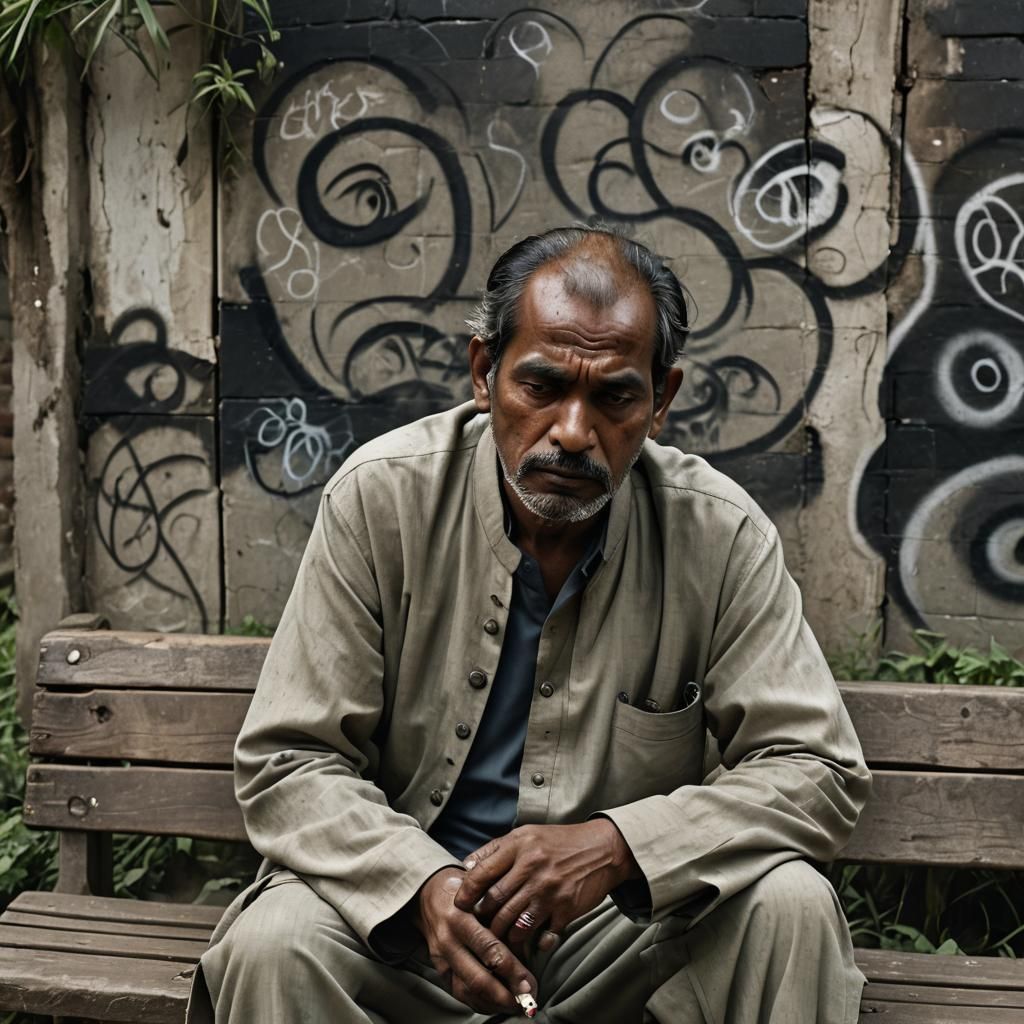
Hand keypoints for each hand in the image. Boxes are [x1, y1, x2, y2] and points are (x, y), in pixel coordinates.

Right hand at [413, 867, 536, 1013]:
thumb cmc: (463, 890)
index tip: (530, 983)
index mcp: (460, 917)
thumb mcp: (481, 891)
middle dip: (504, 995)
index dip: (511, 970)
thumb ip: (501, 912)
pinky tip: (497, 1004)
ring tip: (517, 1005)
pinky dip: (480, 1003)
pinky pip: (459, 993)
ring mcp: (441, 958)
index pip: (488, 948)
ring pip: (467, 991)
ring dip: (494, 1003)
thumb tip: (529, 941)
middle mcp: (448, 940)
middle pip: (477, 978)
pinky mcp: (438, 969)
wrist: (428, 895)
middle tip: (527, 1002)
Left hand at [454, 820, 639, 951]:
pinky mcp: (566, 908)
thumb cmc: (559, 842)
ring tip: (500, 940)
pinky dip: (534, 944)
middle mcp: (533, 867)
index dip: (466, 892)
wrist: (602, 849)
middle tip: (478, 927)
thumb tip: (466, 867)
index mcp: (520, 846)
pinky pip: (542, 935)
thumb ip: (495, 850)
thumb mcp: (526, 835)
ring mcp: (550, 889)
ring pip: (514, 923)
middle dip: (483, 919)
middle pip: (495, 902)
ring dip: (504, 936)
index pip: (482, 872)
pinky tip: (530, 943)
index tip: (458, 905)